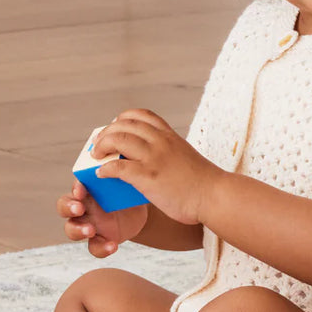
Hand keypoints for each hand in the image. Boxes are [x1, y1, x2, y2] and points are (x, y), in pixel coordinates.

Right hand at [57, 180, 146, 257]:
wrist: (139, 214)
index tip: (81, 190)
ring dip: (77, 230)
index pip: (75, 188)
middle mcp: (83, 207)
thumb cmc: (128, 193)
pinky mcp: (98, 240)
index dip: (75, 189)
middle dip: (68, 208)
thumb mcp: (126, 184)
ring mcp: (88, 224)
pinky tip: (113, 246)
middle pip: (63, 208)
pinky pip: (93, 247)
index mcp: (88, 191)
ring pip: (71, 229)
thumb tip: (124, 165)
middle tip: (79, 209)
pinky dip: (101, 248)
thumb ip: (120, 177)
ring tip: (90, 230)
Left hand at [92, 109, 222, 225]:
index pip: (141, 115)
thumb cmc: (203, 183)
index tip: (115, 127)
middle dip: (106, 132)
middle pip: (124, 124)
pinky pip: (118, 166)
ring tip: (96, 156)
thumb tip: (155, 159)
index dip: (123, 118)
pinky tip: (101, 174)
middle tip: (98, 144)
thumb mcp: (186, 156)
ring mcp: (154, 157)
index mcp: (169, 136)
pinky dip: (105, 168)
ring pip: (117, 139)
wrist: (215, 196)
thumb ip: (169, 153)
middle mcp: (160, 141)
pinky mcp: (148, 176)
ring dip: (102, 146)